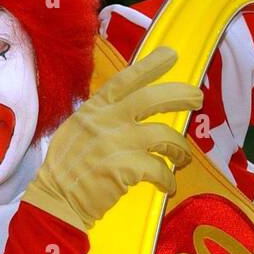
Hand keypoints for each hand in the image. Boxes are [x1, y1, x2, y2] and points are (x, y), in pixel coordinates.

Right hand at [22, 46, 203, 230]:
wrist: (56, 198)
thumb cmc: (68, 166)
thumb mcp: (79, 129)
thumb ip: (103, 116)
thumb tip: (131, 108)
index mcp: (94, 109)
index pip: (125, 80)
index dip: (150, 66)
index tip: (170, 55)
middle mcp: (106, 121)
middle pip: (151, 99)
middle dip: (179, 96)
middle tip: (197, 98)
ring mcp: (116, 144)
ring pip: (164, 136)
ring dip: (180, 149)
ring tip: (183, 158)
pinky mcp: (124, 169)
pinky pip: (159, 170)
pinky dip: (168, 180)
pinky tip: (169, 186)